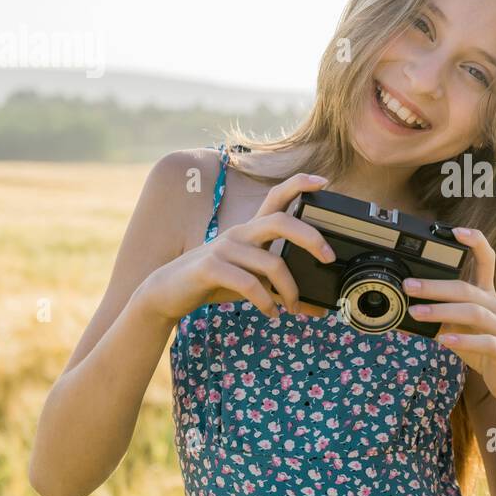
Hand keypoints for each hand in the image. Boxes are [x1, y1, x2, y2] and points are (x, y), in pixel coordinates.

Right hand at [136, 171, 333, 321]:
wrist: (167, 292)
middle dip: (310, 237)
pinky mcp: (211, 267)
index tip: (324, 181)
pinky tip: (272, 313)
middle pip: (281, 222)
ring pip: (270, 263)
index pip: (276, 197)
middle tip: (328, 257)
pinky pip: (248, 283)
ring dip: (289, 290)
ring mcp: (224, 248)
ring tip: (293, 308)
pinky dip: (265, 301)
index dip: (299, 184)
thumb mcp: (253, 286)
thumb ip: (283, 292)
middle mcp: (240, 233)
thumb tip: (319, 309)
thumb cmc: (215, 283)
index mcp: (251, 231)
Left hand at [404, 226, 495, 406]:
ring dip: (442, 311)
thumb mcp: (460, 330)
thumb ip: (440, 319)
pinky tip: (445, 341)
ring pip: (474, 313)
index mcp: (488, 296)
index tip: (455, 231)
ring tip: (417, 312)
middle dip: (435, 286)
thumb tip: (405, 313)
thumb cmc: (485, 349)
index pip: (486, 260)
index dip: (474, 242)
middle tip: (409, 285)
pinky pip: (486, 342)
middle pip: (467, 289)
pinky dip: (464, 341)